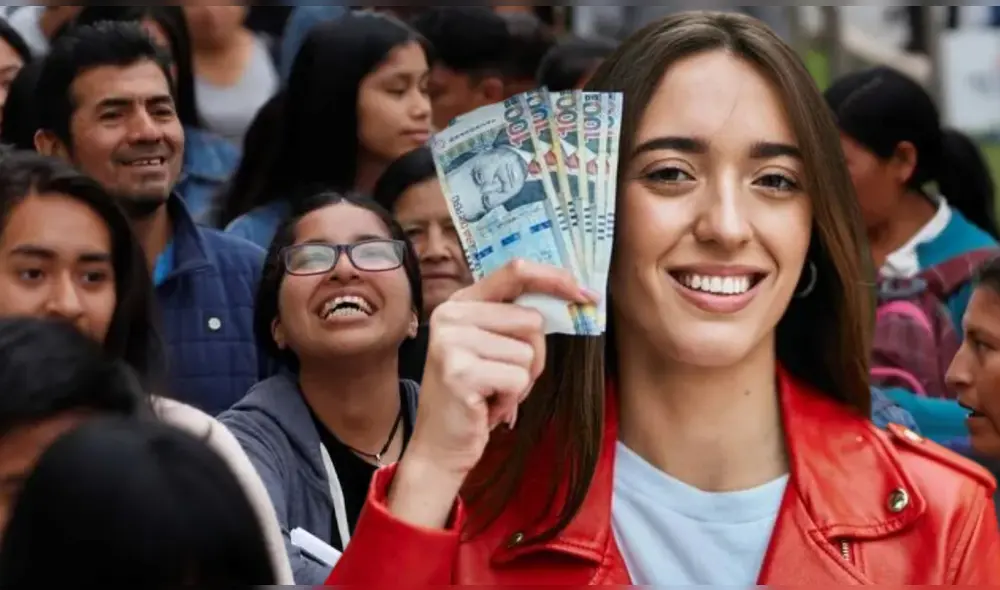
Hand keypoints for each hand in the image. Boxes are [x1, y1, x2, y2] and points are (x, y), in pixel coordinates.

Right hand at [388, 260, 595, 527]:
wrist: (440, 445)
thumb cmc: (475, 396)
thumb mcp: (491, 347)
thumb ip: (515, 319)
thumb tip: (574, 294)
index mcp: (460, 302)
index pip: (516, 271)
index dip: (556, 279)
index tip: (586, 295)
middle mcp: (451, 314)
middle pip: (532, 320)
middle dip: (533, 357)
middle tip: (505, 379)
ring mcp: (452, 341)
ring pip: (528, 353)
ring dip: (521, 381)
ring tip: (492, 393)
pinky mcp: (460, 371)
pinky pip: (519, 379)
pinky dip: (512, 399)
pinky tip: (488, 406)